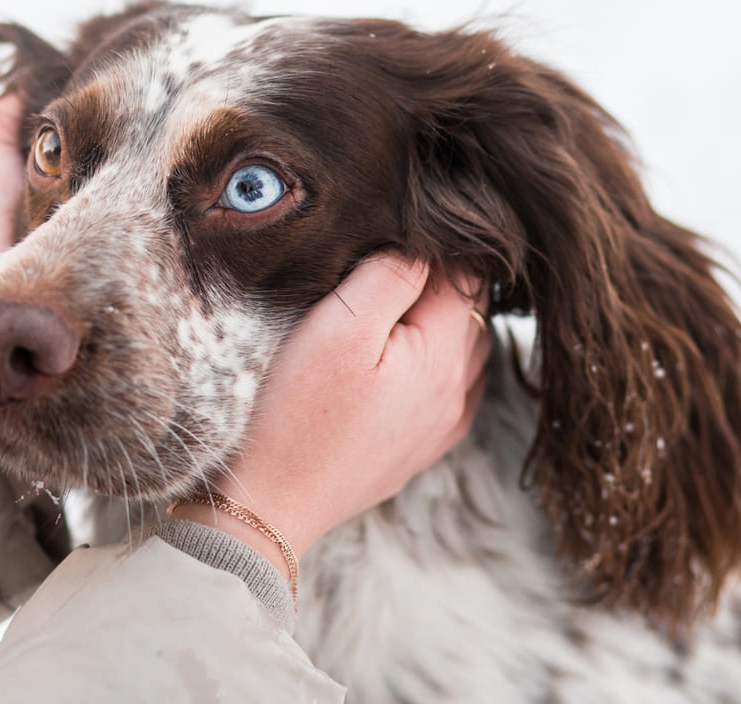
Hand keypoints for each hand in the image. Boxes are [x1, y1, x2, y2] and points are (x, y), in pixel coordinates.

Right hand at [172, 252, 491, 577]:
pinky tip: (405, 357)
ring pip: (465, 349)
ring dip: (441, 321)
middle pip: (471, 310)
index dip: (436, 246)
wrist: (270, 505)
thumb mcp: (337, 328)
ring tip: (394, 305)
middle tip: (388, 264)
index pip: (467, 274)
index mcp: (443, 354)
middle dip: (441, 282)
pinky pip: (452, 390)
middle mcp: (457, 390)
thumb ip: (391, 276)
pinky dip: (438, 362)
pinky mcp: (422, 447)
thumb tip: (426, 246)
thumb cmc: (295, 415)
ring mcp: (443, 424)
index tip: (396, 235)